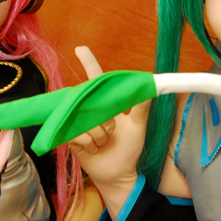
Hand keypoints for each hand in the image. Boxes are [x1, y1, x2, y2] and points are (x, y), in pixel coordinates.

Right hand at [67, 47, 149, 217]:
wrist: (118, 173)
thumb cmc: (129, 149)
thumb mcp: (138, 126)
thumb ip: (141, 106)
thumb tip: (150, 85)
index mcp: (104, 104)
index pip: (95, 79)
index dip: (88, 62)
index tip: (80, 48)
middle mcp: (89, 110)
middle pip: (90, 102)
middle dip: (105, 120)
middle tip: (111, 131)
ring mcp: (78, 123)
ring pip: (87, 121)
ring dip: (100, 135)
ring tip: (103, 143)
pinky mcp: (70, 137)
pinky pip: (80, 134)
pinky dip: (91, 144)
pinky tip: (94, 149)